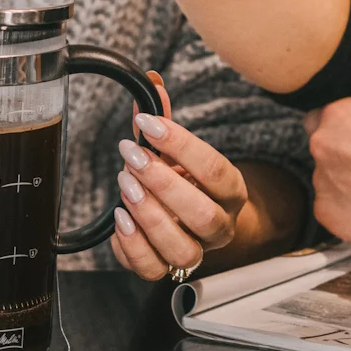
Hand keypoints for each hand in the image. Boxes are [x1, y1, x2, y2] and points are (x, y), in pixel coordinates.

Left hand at [110, 114, 248, 280]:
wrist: (188, 219)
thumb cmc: (183, 179)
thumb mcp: (174, 150)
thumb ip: (162, 120)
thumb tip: (151, 81)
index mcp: (230, 191)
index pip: (215, 170)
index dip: (182, 146)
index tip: (149, 124)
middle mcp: (219, 226)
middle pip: (203, 215)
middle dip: (163, 184)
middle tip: (132, 156)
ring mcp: (195, 252)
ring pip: (182, 250)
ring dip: (150, 217)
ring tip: (125, 186)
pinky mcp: (166, 269)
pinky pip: (152, 269)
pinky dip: (133, 246)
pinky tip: (120, 219)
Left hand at [305, 97, 350, 244]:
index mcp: (340, 115)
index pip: (324, 115)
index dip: (343, 126)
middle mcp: (323, 146)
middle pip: (323, 146)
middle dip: (343, 152)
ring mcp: (323, 182)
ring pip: (327, 178)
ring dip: (345, 180)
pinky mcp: (327, 213)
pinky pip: (331, 207)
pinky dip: (347, 208)